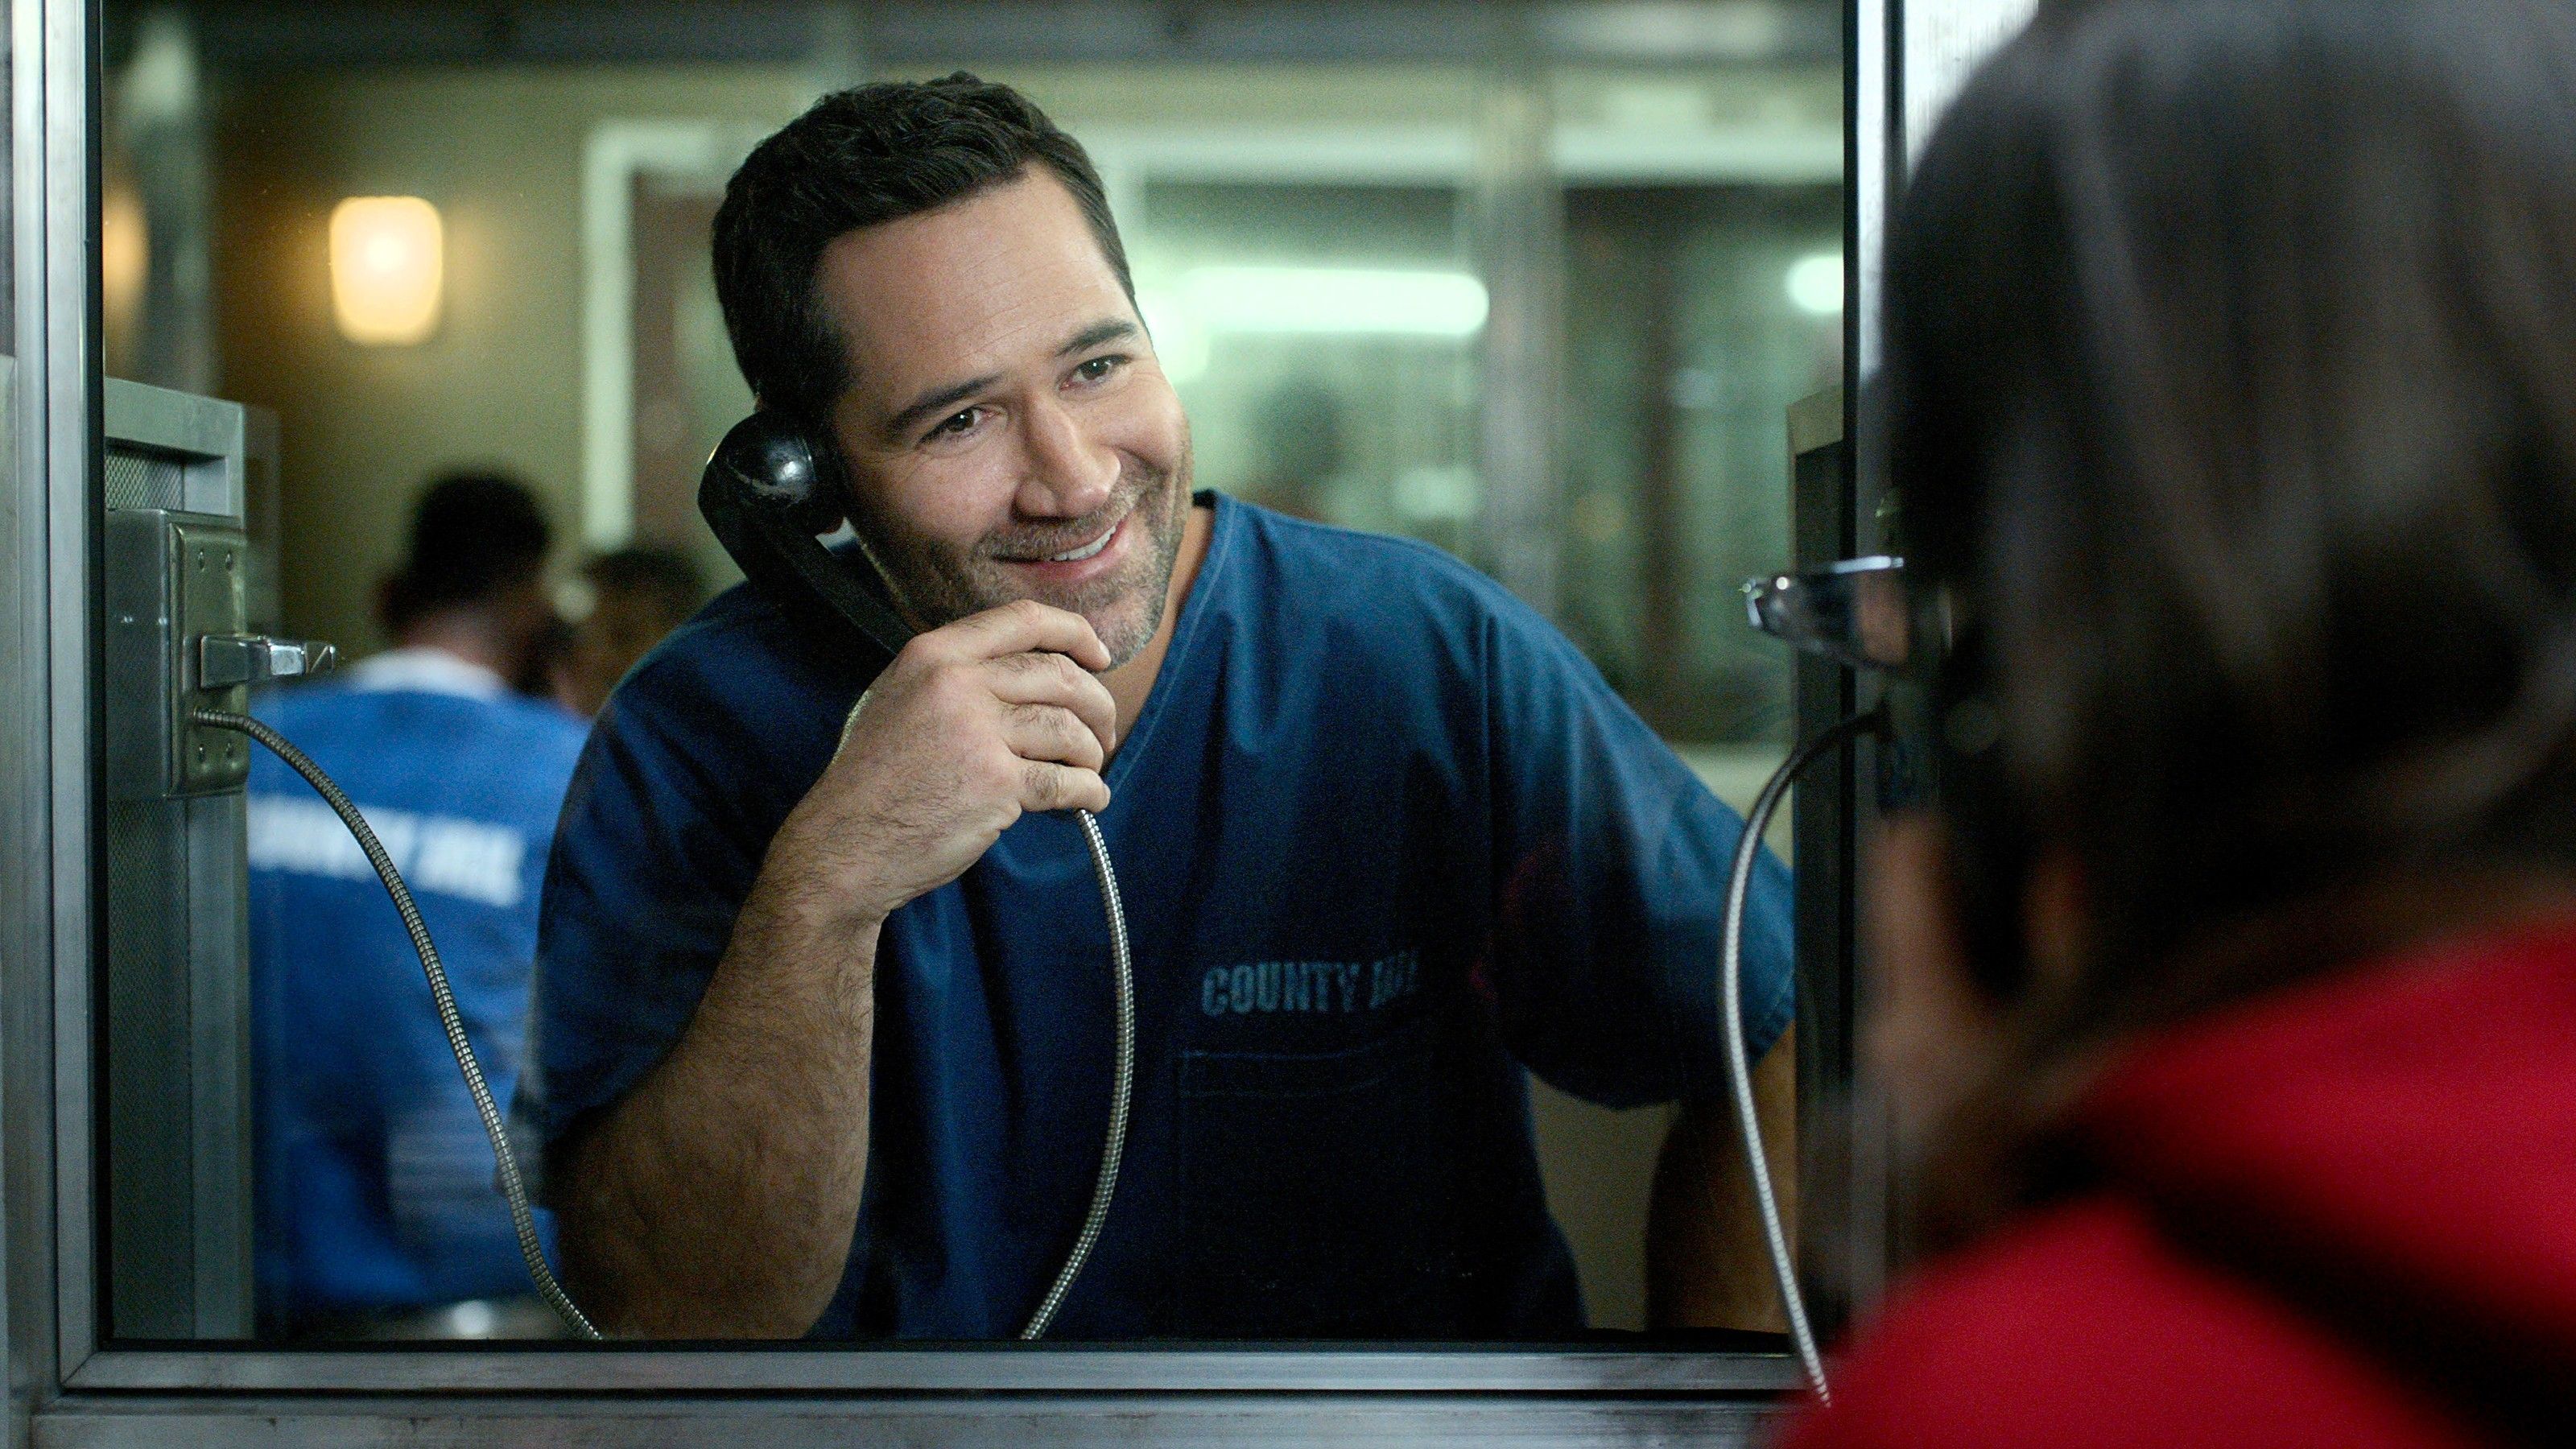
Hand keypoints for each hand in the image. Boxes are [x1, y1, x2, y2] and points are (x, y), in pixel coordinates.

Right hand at [766, 599, 1117, 930]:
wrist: (844, 843)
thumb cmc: (871, 780)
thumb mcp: (897, 698)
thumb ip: (952, 676)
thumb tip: (1024, 672)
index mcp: (933, 654)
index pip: (1023, 620)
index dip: (1075, 633)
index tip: (1099, 655)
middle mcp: (956, 683)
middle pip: (1059, 676)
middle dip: (1096, 705)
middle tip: (1101, 733)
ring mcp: (977, 732)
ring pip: (1068, 728)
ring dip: (1091, 753)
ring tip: (1088, 770)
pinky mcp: (996, 784)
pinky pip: (1066, 781)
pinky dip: (1089, 792)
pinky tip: (1089, 800)